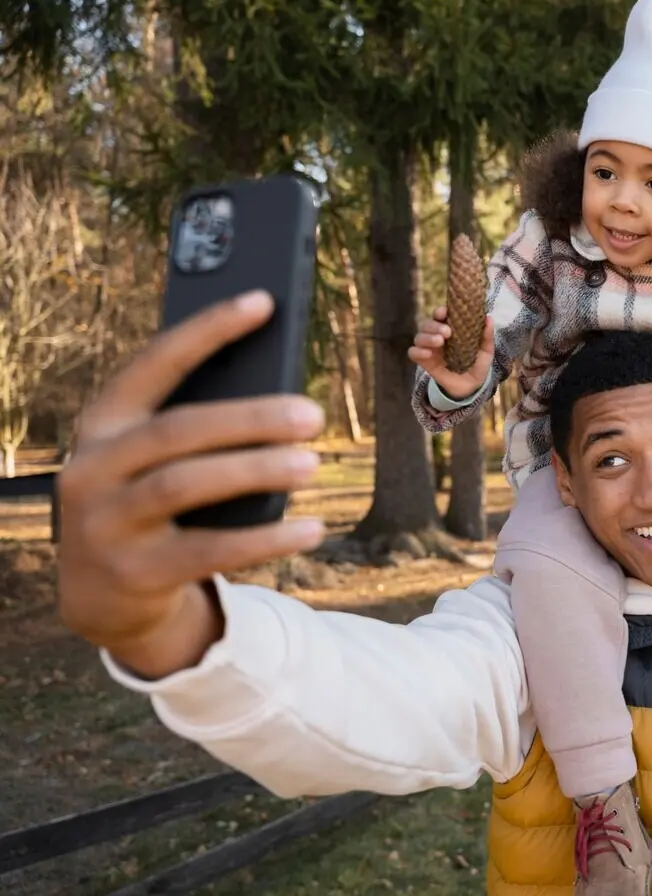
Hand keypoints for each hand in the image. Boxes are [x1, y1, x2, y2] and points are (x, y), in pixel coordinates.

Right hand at [58, 290, 328, 678]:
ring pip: (186, 485)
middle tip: (314, 415)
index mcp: (102, 423)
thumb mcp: (154, 459)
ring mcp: (106, 523)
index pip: (154, 363)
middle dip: (250, 419)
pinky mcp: (134, 573)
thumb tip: (283, 394)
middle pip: (179, 430)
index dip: (208, 330)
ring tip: (313, 464)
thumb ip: (197, 428)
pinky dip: (266, 539)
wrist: (102, 594)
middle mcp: (93, 468)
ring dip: (256, 471)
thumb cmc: (149, 503)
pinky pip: (210, 551)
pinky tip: (312, 528)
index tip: (263, 301)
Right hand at [407, 306, 494, 400]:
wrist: (471, 387)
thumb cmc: (477, 364)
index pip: (440, 315)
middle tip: (447, 333)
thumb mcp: (485, 351)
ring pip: (419, 336)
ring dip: (427, 337)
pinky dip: (418, 351)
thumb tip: (488, 318)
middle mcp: (437, 335)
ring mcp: (429, 348)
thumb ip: (486, 336)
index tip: (445, 313)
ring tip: (440, 342)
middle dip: (435, 326)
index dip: (440, 311)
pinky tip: (428, 354)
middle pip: (427, 324)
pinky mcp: (424, 361)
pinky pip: (413, 353)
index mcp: (450, 328)